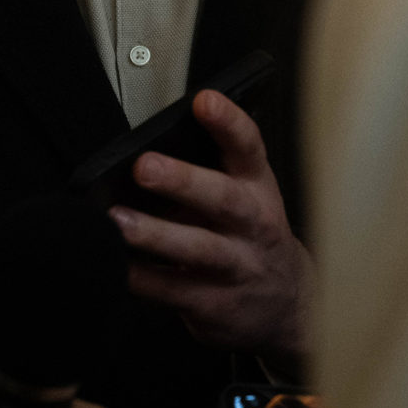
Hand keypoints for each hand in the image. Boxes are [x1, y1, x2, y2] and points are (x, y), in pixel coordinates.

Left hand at [111, 89, 313, 370]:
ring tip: (120, 221)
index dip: (229, 123)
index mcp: (257, 188)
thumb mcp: (246, 196)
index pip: (248, 148)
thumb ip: (207, 171)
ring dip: (156, 235)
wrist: (289, 307)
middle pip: (223, 199)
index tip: (204, 100)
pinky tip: (118, 266)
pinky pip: (174, 291)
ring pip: (198, 249)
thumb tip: (142, 155)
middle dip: (184, 181)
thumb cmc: (252, 238)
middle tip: (145, 166)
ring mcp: (237, 267)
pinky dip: (142, 279)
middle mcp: (253, 225)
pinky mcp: (216, 305)